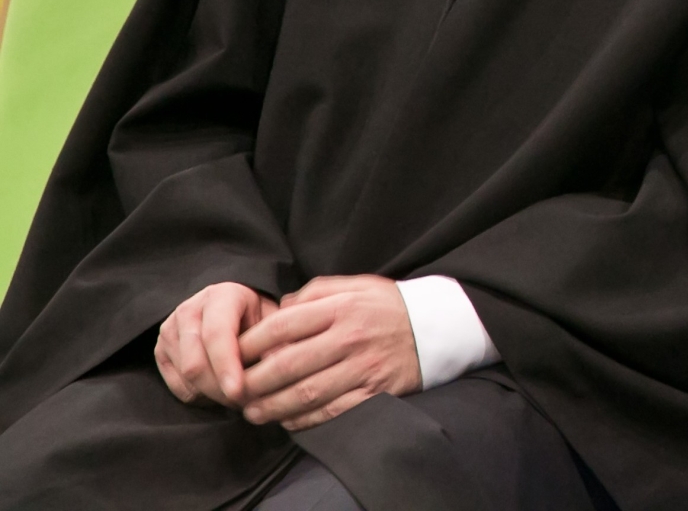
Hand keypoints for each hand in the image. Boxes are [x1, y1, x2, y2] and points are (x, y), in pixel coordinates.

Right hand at [155, 282, 279, 408]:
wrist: (231, 307)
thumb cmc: (256, 315)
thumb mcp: (273, 318)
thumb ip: (277, 340)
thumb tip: (284, 368)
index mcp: (221, 296)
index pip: (216, 335)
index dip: (227, 366)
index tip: (239, 391)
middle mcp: (189, 310)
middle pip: (196, 363)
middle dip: (221, 389)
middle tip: (247, 402)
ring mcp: (170, 329)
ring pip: (186, 377)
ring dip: (213, 395)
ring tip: (239, 395)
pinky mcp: (160, 349)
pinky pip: (177, 386)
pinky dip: (201, 396)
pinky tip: (220, 389)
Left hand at [235, 275, 421, 430]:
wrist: (437, 327)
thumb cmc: (388, 305)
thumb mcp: (355, 284)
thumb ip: (315, 291)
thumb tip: (280, 308)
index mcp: (341, 308)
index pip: (282, 326)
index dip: (249, 343)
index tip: (231, 354)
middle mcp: (350, 338)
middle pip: (288, 365)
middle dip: (253, 382)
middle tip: (234, 392)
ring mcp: (363, 367)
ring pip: (306, 394)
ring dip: (272, 407)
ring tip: (252, 412)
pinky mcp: (375, 391)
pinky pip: (332, 412)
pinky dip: (305, 421)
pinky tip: (287, 421)